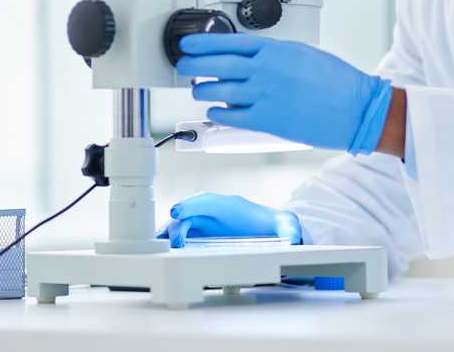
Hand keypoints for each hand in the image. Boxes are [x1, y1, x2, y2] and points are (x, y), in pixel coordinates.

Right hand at [157, 193, 301, 247]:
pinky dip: (169, 241)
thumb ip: (288, 228)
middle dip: (177, 226)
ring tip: (161, 248)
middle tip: (176, 244)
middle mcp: (212, 212)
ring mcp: (204, 223)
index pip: (206, 201)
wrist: (270, 230)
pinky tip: (161, 250)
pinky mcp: (199, 235)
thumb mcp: (284, 225)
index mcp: (229, 205)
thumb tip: (292, 236)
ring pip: (180, 225)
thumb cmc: (272, 224)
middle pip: (188, 214)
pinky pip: (180, 235)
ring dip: (170, 235)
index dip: (191, 206)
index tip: (177, 213)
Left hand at [175, 33, 393, 153]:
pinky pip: (231, 116)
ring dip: (203, 89)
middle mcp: (266, 70)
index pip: (229, 42)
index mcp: (276, 51)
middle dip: (194, 64)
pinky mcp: (267, 120)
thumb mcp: (304, 54)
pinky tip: (214, 110)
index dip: (203, 43)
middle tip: (183, 65)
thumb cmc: (337, 81)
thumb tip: (252, 58)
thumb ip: (276, 55)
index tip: (188, 43)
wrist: (356, 108)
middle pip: (217, 64)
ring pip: (219, 90)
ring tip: (198, 89)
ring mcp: (265, 95)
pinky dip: (218, 112)